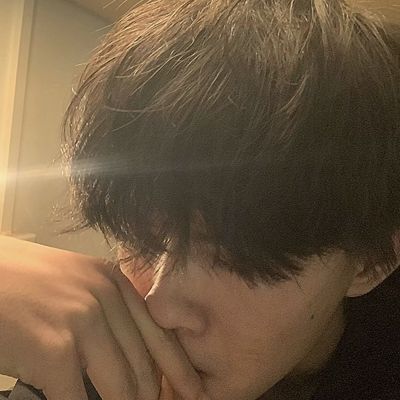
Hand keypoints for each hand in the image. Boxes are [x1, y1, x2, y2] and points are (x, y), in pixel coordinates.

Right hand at [0, 235, 206, 399]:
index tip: (193, 391)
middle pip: (143, 363)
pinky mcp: (54, 348)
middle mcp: (105, 296)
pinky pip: (78, 399)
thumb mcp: (76, 284)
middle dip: (148, 395)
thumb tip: (125, 356)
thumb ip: (104, 311)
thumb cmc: (23, 280)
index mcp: (113, 280)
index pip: (158, 331)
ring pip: (121, 386)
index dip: (178, 366)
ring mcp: (82, 320)